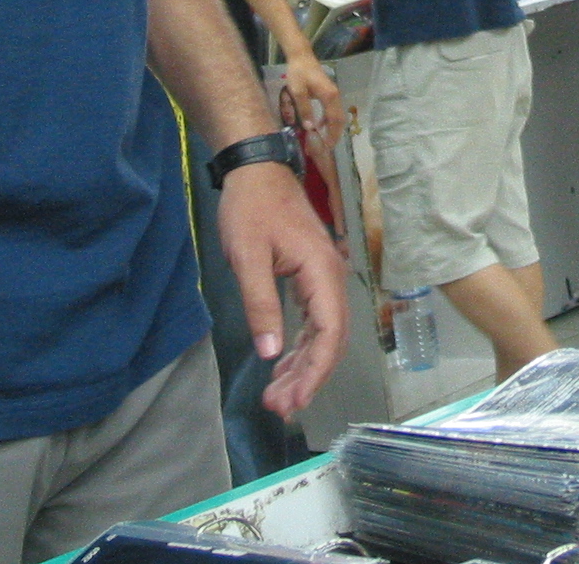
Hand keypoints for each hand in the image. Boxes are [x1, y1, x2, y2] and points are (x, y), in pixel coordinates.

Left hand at [217, 161, 348, 416]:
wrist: (256, 169)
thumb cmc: (251, 208)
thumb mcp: (248, 257)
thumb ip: (261, 305)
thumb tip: (271, 353)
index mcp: (321, 272)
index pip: (330, 332)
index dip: (316, 372)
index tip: (295, 400)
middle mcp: (330, 277)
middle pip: (330, 338)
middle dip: (308, 377)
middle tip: (280, 408)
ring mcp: (322, 276)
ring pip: (322, 332)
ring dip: (303, 366)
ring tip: (278, 397)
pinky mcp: (309, 276)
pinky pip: (312, 319)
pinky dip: (299, 346)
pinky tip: (282, 364)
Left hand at [283, 51, 345, 140]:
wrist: (302, 56)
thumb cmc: (299, 73)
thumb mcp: (298, 92)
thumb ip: (305, 109)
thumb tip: (310, 127)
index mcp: (329, 96)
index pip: (334, 120)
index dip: (332, 134)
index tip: (328, 146)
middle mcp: (335, 96)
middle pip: (340, 119)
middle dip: (335, 134)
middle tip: (327, 147)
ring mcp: (334, 94)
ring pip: (338, 115)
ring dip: (333, 128)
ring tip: (324, 139)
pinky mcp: (330, 92)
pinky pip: (333, 109)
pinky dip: (330, 120)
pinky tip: (321, 125)